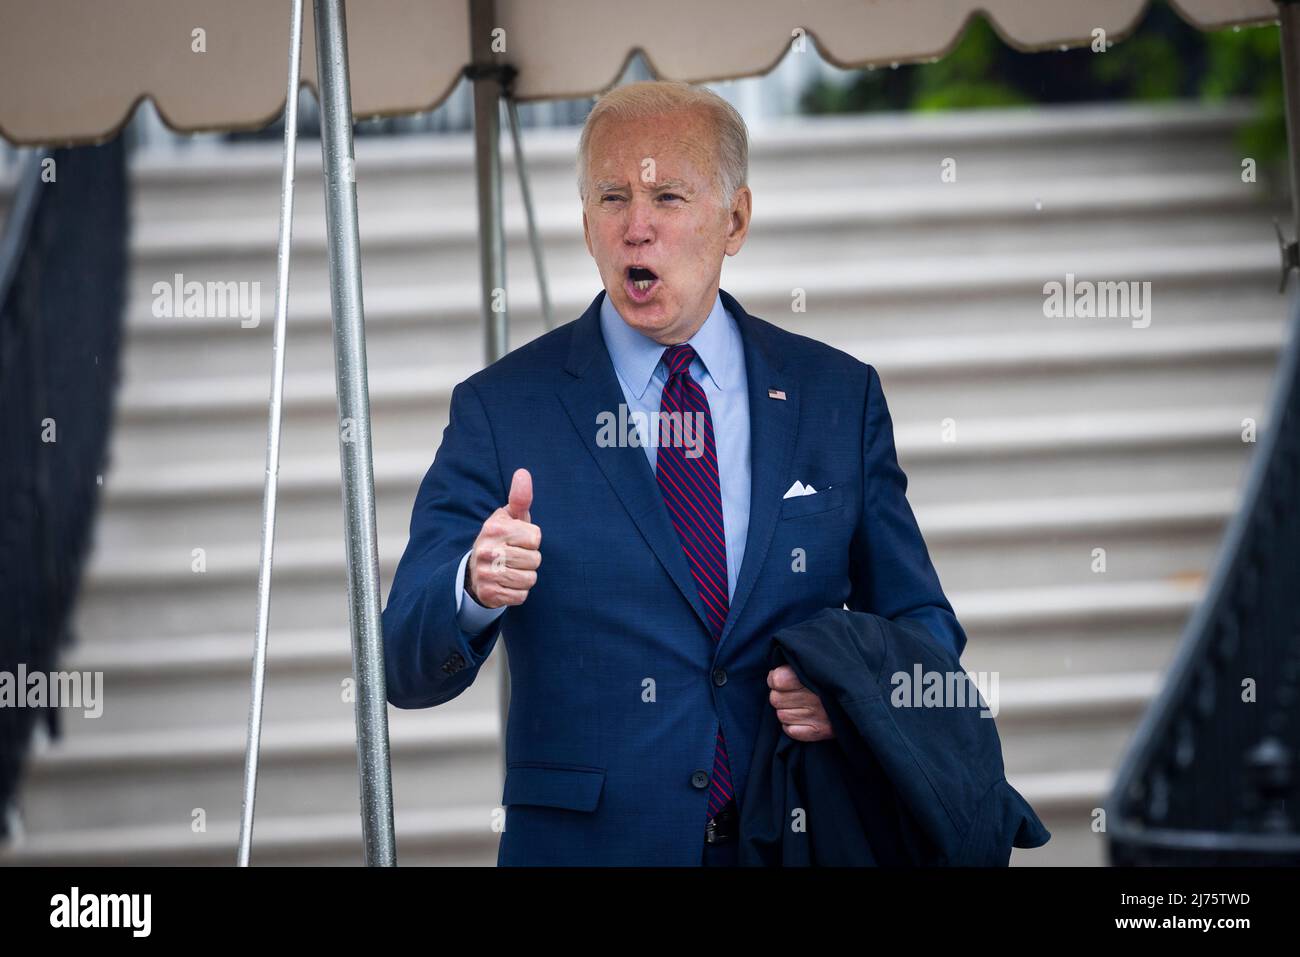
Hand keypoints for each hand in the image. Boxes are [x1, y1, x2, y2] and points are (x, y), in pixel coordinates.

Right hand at [466, 468, 540, 608]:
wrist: (475, 571)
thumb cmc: (501, 539)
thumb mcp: (509, 517)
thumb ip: (519, 497)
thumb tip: (523, 472)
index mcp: (495, 529)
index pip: (535, 538)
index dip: (532, 540)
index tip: (519, 540)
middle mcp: (487, 551)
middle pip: (535, 560)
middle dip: (530, 560)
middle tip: (515, 557)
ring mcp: (486, 574)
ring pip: (529, 579)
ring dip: (525, 576)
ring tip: (512, 569)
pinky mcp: (489, 594)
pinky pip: (521, 596)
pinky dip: (518, 592)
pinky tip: (507, 584)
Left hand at [767, 665, 833, 741]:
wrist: (862, 697)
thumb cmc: (834, 677)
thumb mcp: (818, 664)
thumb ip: (798, 662)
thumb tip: (774, 672)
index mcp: (812, 676)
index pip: (776, 680)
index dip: (775, 679)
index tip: (782, 679)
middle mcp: (815, 697)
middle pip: (775, 699)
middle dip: (780, 695)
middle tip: (791, 693)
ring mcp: (818, 716)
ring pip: (781, 716)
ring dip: (786, 711)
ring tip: (799, 705)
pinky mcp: (821, 731)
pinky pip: (791, 731)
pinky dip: (792, 726)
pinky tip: (802, 719)